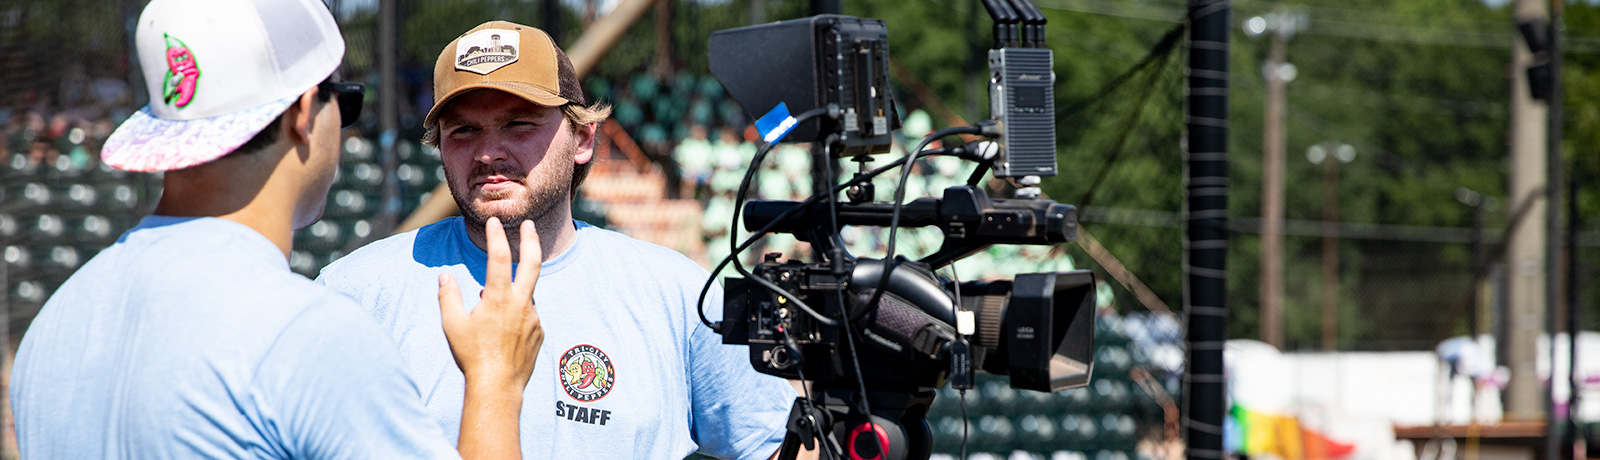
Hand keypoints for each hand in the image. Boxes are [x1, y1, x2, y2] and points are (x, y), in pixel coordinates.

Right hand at [438, 217, 543, 392]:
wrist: (497, 386)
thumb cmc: (471, 356)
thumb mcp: (452, 325)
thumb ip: (448, 296)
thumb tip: (445, 276)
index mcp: (498, 299)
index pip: (498, 258)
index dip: (496, 236)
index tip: (494, 222)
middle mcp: (521, 304)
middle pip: (532, 263)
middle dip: (530, 239)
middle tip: (529, 224)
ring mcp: (534, 317)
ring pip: (525, 293)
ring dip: (512, 292)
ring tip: (491, 313)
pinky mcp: (539, 331)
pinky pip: (527, 314)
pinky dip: (516, 313)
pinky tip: (502, 332)